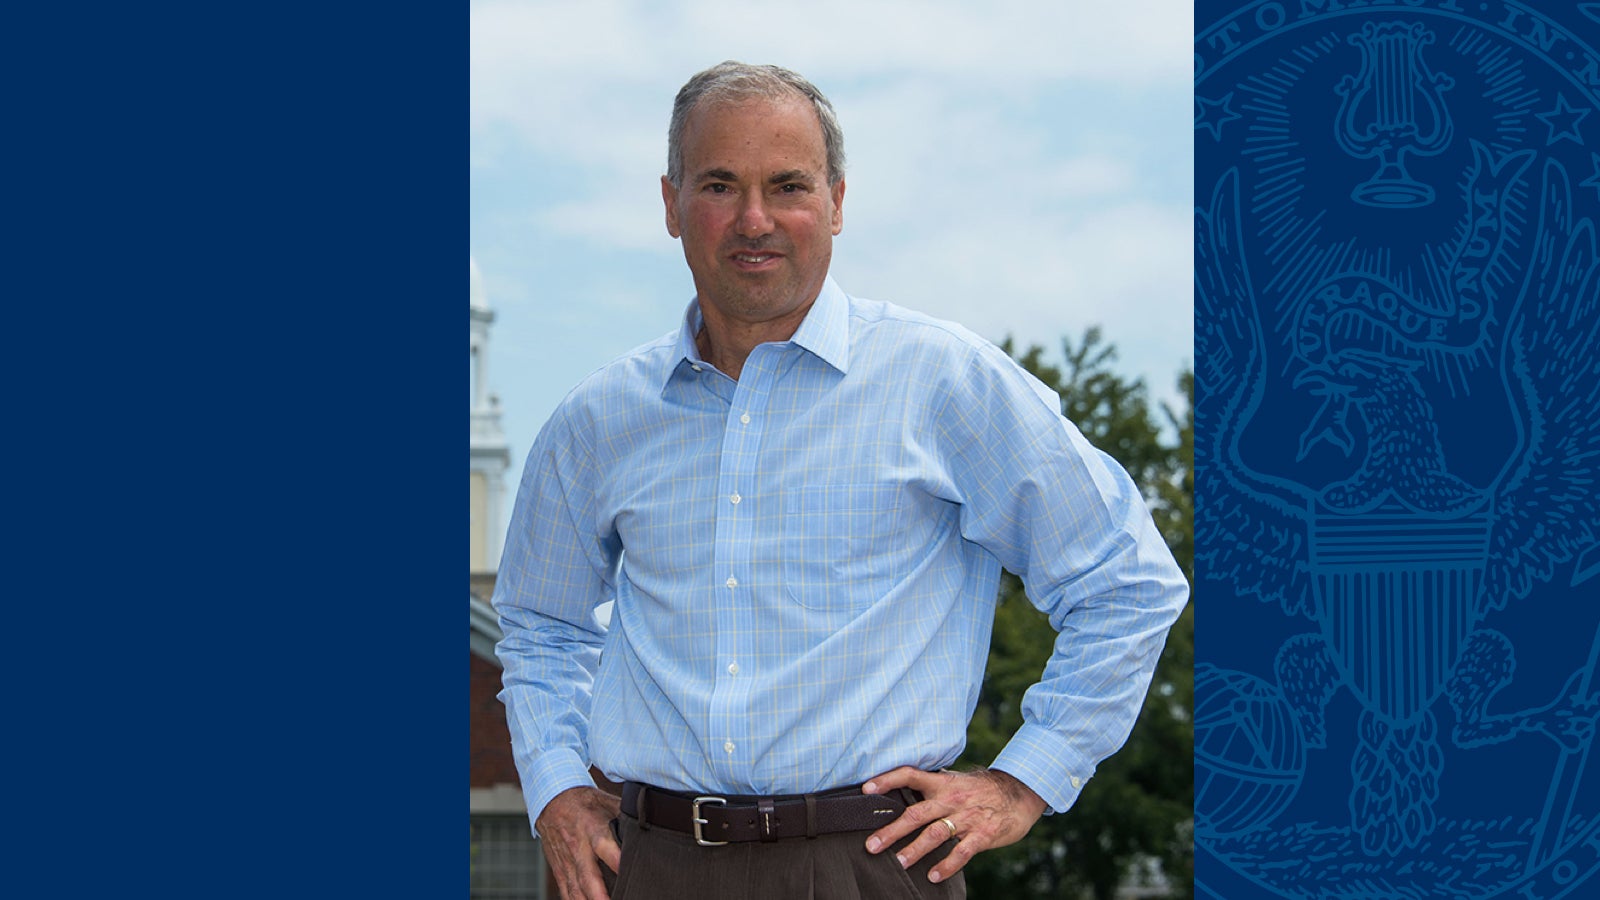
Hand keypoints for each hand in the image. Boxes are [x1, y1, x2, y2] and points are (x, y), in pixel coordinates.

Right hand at [534, 786, 622, 899]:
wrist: (551, 801)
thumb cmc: (585, 802)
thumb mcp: (607, 802)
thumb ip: (627, 816)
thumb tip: (651, 824)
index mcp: (593, 828)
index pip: (606, 847)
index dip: (618, 862)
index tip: (630, 875)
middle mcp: (578, 848)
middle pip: (589, 877)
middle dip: (600, 896)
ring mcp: (567, 862)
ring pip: (576, 889)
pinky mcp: (560, 870)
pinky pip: (566, 892)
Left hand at [861, 766, 1047, 883]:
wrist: (1020, 794)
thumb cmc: (981, 790)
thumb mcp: (956, 782)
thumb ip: (932, 787)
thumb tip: (901, 792)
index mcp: (942, 783)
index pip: (910, 775)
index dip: (887, 779)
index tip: (866, 789)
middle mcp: (952, 799)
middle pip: (916, 813)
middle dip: (892, 830)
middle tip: (872, 845)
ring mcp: (968, 817)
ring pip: (936, 834)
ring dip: (915, 850)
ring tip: (899, 862)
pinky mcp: (983, 834)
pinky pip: (962, 852)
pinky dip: (947, 865)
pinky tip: (934, 876)